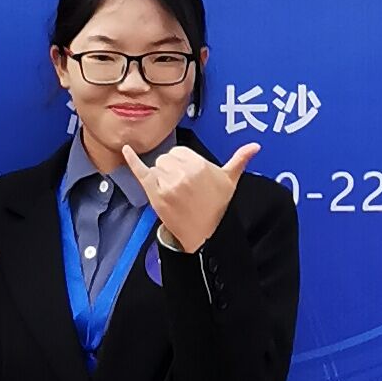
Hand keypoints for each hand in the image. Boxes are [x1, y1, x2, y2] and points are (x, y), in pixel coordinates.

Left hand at [135, 139, 255, 254]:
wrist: (205, 234)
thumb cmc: (217, 207)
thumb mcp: (230, 181)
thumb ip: (239, 160)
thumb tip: (255, 147)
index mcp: (199, 165)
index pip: (180, 152)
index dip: (183, 163)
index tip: (190, 176)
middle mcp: (182, 173)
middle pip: (166, 158)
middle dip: (172, 169)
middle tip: (183, 187)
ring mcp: (167, 185)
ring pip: (156, 167)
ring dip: (162, 176)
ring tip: (175, 192)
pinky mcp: (155, 195)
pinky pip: (141, 172)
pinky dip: (132, 160)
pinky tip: (126, 150)